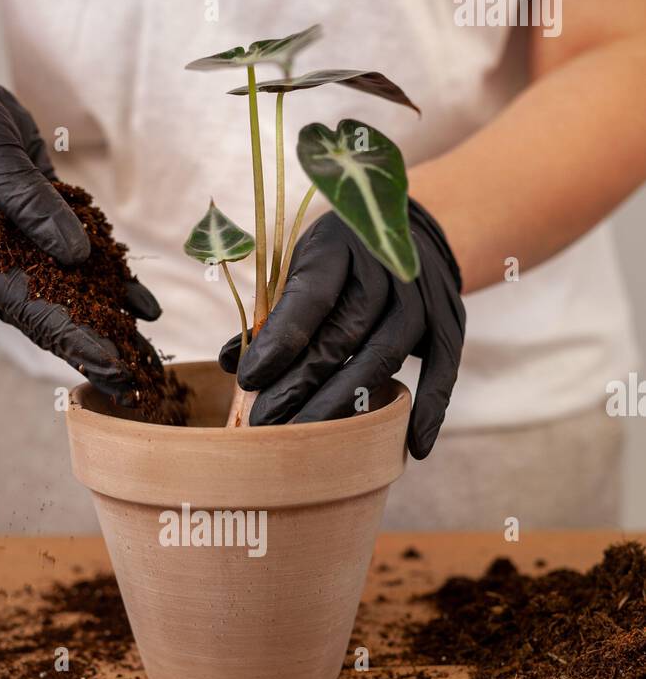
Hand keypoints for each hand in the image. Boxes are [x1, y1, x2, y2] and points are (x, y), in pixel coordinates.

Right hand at [0, 37, 159, 402]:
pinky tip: (145, 305)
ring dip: (112, 324)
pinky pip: (83, 261)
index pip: (27, 308)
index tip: (110, 363)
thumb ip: (31, 205)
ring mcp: (21, 247)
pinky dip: (114, 281)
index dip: (73, 338)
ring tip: (150, 358)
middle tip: (138, 382)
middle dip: (97, 348)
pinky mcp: (44, 225)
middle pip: (52, 316)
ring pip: (72, 295)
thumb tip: (78, 255)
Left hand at [219, 202, 464, 457]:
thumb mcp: (303, 263)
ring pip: (383, 358)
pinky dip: (428, 410)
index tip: (248, 380)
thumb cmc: (341, 258)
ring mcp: (424, 297)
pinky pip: (443, 371)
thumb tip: (228, 363)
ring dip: (344, 404)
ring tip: (308, 441)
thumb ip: (273, 313)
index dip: (280, 341)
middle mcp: (387, 268)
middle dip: (300, 385)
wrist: (414, 231)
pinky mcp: (450, 322)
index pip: (310, 298)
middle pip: (342, 336)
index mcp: (340, 244)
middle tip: (267, 425)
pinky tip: (413, 447)